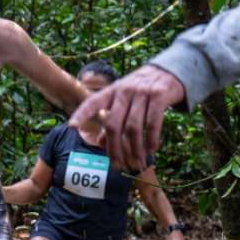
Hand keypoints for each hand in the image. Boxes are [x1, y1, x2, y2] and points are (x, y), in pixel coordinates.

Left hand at [69, 64, 183, 171]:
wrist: (168, 72)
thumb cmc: (141, 91)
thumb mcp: (123, 101)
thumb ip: (111, 120)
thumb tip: (99, 143)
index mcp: (111, 91)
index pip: (92, 102)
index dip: (81, 114)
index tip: (72, 127)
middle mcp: (124, 91)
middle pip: (114, 124)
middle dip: (114, 149)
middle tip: (117, 167)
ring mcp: (142, 93)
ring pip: (133, 127)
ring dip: (135, 149)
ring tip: (138, 163)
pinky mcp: (159, 96)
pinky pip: (153, 122)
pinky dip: (152, 139)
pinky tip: (152, 150)